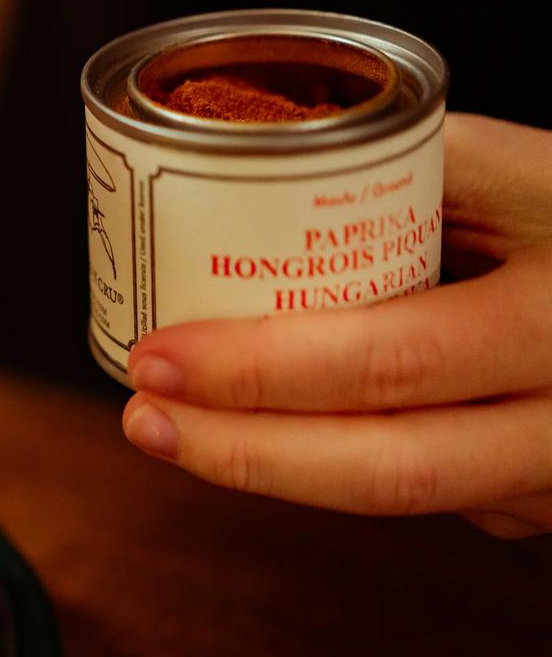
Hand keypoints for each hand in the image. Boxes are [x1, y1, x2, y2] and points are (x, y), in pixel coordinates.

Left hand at [122, 114, 551, 536]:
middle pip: (385, 468)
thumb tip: (281, 155)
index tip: (157, 353)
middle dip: (242, 452)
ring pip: (399, 497)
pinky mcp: (541, 502)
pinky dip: (335, 464)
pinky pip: (426, 494)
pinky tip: (270, 434)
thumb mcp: (542, 173)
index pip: (392, 362)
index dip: (260, 371)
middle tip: (144, 417)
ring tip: (178, 430)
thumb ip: (432, 165)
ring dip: (274, 469)